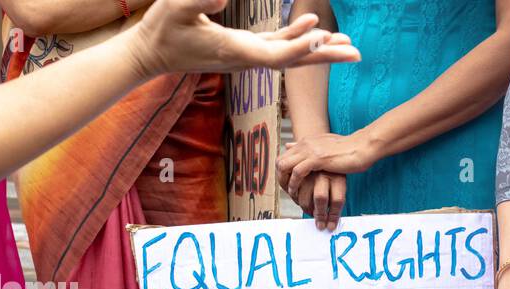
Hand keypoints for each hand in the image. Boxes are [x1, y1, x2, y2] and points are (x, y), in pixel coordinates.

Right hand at [128, 3, 358, 78]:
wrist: (151, 53)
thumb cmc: (162, 29)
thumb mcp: (175, 7)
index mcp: (235, 51)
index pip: (276, 55)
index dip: (300, 48)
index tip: (324, 40)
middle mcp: (247, 58)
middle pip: (295, 60)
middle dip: (326, 56)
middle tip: (358, 53)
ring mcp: (248, 55)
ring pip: (291, 54)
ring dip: (320, 50)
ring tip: (349, 45)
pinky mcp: (244, 49)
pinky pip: (279, 46)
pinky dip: (299, 38)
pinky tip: (316, 28)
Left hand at [278, 132, 378, 202]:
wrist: (362, 147)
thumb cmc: (351, 150)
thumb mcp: (329, 146)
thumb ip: (315, 148)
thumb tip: (302, 149)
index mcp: (308, 141)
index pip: (285, 156)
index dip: (283, 172)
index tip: (288, 185)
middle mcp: (305, 144)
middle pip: (281, 161)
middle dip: (280, 178)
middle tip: (287, 192)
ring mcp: (310, 150)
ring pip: (285, 166)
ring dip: (285, 182)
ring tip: (291, 194)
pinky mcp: (316, 158)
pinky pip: (297, 172)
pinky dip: (294, 184)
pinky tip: (298, 193)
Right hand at [296, 171, 346, 229]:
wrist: (321, 158)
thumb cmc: (331, 174)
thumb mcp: (340, 183)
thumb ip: (335, 201)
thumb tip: (330, 224)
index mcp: (338, 177)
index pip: (337, 200)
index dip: (333, 216)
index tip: (330, 226)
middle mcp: (323, 174)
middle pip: (320, 198)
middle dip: (319, 215)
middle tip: (320, 223)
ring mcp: (309, 174)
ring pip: (304, 199)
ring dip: (307, 210)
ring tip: (311, 212)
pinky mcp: (296, 174)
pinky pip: (293, 194)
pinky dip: (296, 201)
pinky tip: (301, 201)